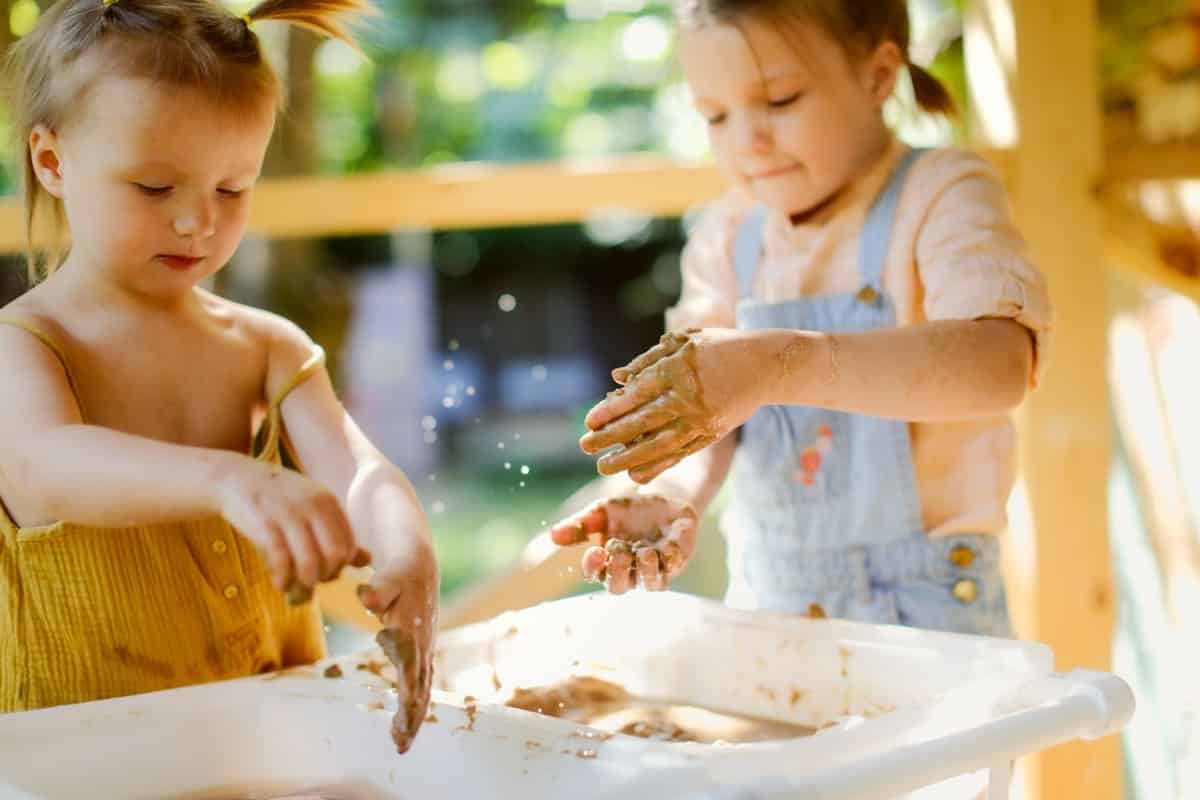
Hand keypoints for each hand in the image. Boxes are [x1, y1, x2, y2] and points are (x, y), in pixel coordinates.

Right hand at [215, 459, 365, 593]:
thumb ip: (337, 532)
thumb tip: (366, 560)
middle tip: (312, 582)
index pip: (348, 545)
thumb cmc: (278, 499)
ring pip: (310, 562)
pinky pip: (281, 561)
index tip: (325, 573)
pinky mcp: (265, 526)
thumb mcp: (312, 507)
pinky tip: (279, 584)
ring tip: (295, 587)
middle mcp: (314, 506)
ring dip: (305, 582)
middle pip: (334, 555)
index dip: (340, 567)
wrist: (235, 479)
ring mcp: (290, 515)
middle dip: (326, 576)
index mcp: (329, 502)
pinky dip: (283, 579)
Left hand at [358, 541, 438, 753]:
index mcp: (414, 635)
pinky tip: (408, 719)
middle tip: (399, 746)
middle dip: (411, 719)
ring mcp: (424, 650)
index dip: (407, 702)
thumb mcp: (388, 577)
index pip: (412, 675)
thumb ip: (378, 590)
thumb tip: (365, 597)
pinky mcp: (421, 650)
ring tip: (401, 741)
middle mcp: (422, 647)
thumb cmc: (399, 572)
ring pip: (422, 689)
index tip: (401, 726)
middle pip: (419, 690)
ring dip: (413, 716)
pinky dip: (414, 703)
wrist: (417, 564)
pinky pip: (420, 682)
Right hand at [549, 494, 697, 594]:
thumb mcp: (601, 511)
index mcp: (609, 561)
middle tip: (620, 549)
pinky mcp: (678, 559)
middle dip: (618, 571)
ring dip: (645, 571)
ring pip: (650, 585)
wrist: (665, 495)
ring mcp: (656, 567)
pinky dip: (669, 557)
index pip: (595, 575)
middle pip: (619, 588)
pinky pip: (673, 568)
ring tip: (644, 551)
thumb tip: (553, 535)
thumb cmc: (630, 510)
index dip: (593, 567)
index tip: (597, 550)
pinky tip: (667, 541)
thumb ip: (580, 524)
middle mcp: (631, 570)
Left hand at [580, 328, 792, 482]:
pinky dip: (658, 465)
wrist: (767, 365)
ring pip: (660, 443)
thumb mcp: (686, 341)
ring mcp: (701, 419)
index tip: (588, 421)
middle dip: (612, 436)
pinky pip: (680, 453)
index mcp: (679, 369)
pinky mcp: (711, 433)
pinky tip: (636, 474)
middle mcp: (689, 397)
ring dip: (629, 457)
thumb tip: (617, 377)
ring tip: (603, 468)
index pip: (638, 393)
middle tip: (585, 447)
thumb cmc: (721, 347)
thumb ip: (650, 358)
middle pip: (644, 421)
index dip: (612, 408)